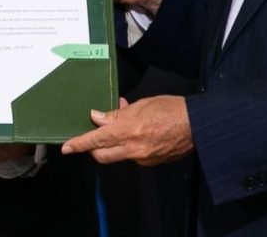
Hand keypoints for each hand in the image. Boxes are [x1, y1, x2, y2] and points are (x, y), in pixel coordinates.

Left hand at [61, 96, 192, 165]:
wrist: (199, 125)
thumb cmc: (172, 109)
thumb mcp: (142, 105)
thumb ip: (117, 114)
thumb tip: (97, 118)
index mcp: (130, 131)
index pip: (97, 140)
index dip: (79, 144)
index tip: (66, 147)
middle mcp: (134, 149)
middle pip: (102, 155)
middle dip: (93, 147)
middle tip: (93, 135)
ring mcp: (143, 158)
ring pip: (118, 155)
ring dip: (114, 143)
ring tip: (123, 123)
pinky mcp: (152, 162)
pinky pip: (133, 156)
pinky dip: (129, 145)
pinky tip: (138, 131)